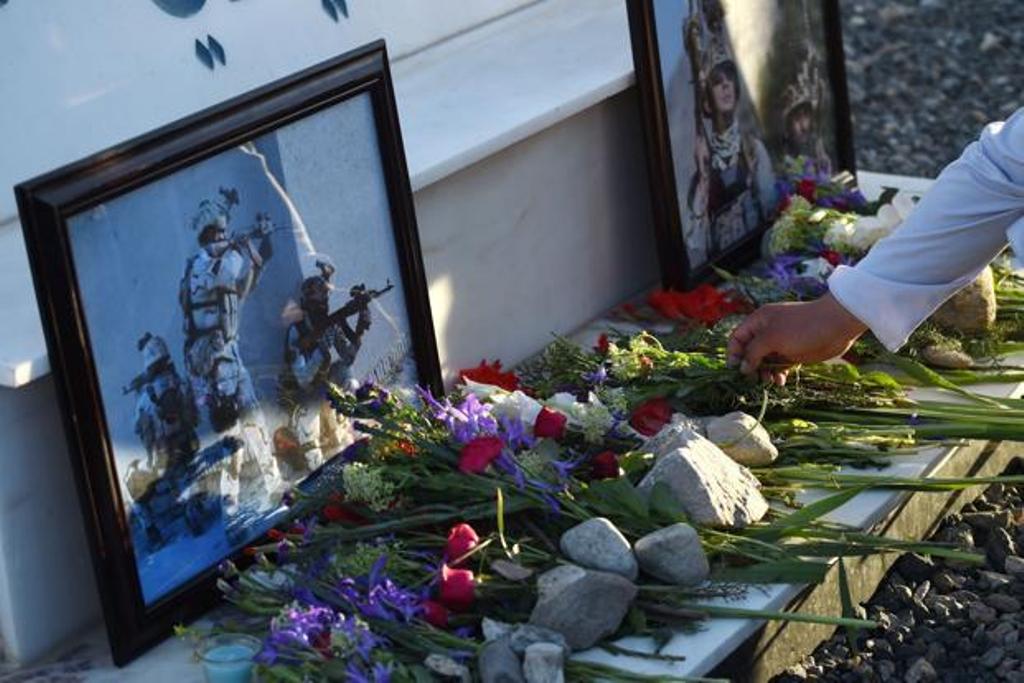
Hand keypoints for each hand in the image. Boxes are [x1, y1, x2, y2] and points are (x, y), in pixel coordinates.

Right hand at [727, 293, 867, 384]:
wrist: (836, 326)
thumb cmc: (801, 327)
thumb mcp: (771, 338)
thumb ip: (753, 353)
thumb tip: (742, 367)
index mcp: (759, 321)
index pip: (738, 337)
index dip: (734, 353)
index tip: (736, 369)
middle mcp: (767, 331)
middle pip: (750, 352)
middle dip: (750, 366)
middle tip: (754, 378)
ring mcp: (781, 343)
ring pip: (764, 361)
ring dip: (764, 372)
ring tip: (769, 380)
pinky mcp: (793, 353)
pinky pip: (779, 366)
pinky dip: (778, 374)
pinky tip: (781, 381)